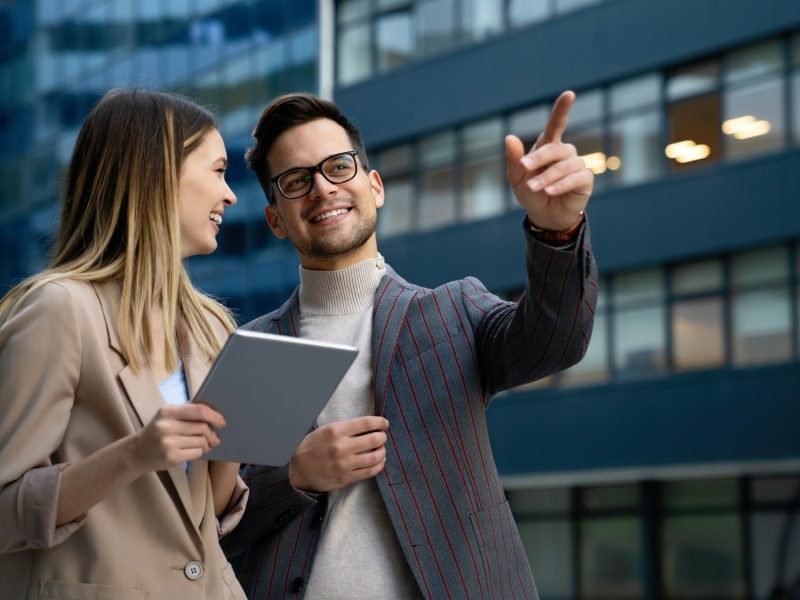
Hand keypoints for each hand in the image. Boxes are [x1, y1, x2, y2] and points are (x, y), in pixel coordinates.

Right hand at [131, 403, 224, 472]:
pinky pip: (196, 453)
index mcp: (167, 411)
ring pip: (201, 441)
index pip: (199, 411)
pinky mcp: (171, 457)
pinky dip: (200, 452)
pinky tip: (196, 451)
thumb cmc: (156, 431)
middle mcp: (167, 426)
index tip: (222, 421)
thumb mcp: (166, 416)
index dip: (214, 416)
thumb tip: (212, 412)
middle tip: (214, 437)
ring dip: (207, 444)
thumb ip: (186, 411)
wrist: (136, 453)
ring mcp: (168, 442)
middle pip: (202, 427)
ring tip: (206, 444)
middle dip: (212, 433)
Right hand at [289, 416, 388, 492]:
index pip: (366, 423)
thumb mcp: (326, 430)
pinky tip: (379, 461)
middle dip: (382, 437)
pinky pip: (370, 472)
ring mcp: (344, 464)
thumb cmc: (313, 446)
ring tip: (381, 449)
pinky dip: (379, 465)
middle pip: (374, 439)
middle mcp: (341, 446)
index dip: (380, 422)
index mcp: (336, 430)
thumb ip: (346, 427)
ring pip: (375, 457)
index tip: (384, 423)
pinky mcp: (346, 478)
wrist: (299, 469)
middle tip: (382, 436)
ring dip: (382, 451)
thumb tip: (370, 425)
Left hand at [505, 90, 592, 230]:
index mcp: (548, 146)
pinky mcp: (585, 180)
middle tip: (524, 168)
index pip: (556, 124)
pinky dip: (561, 185)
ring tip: (534, 188)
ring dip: (547, 177)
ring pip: (564, 166)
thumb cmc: (530, 192)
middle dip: (539, 158)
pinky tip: (550, 192)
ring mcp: (577, 165)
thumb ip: (514, 158)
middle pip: (555, 149)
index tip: (569, 94)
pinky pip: (576, 178)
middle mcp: (565, 152)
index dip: (562, 109)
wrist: (544, 215)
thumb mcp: (517, 177)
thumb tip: (509, 137)